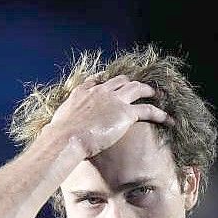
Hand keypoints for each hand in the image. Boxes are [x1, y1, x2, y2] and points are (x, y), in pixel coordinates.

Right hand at [47, 73, 172, 158]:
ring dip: (148, 91)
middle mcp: (100, 91)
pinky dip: (160, 113)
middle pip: (120, 81)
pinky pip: (148, 110)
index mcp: (82, 93)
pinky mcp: (125, 112)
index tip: (110, 79)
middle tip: (138, 87)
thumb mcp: (56, 126)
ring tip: (158, 95)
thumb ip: (57, 127)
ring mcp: (114, 100)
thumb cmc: (58, 136)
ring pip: (137, 89)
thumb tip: (50, 137)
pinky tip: (168, 119)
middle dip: (130, 83)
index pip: (96, 81)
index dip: (106, 80)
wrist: (67, 138)